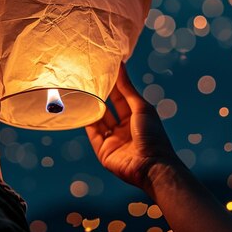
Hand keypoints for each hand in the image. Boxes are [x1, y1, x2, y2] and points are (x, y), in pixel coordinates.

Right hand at [86, 63, 177, 190]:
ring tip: (81, 89)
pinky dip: (86, 121)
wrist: (151, 165)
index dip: (113, 83)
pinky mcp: (103, 150)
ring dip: (91, 106)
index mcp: (136, 116)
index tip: (103, 68)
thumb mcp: (141, 108)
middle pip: (108, 106)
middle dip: (100, 93)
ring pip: (98, 119)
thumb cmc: (152, 134)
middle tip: (87, 77)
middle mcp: (124, 126)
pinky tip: (80, 107)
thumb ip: (128, 89)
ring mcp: (113, 138)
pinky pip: (92, 133)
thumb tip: (121, 66)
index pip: (121, 96)